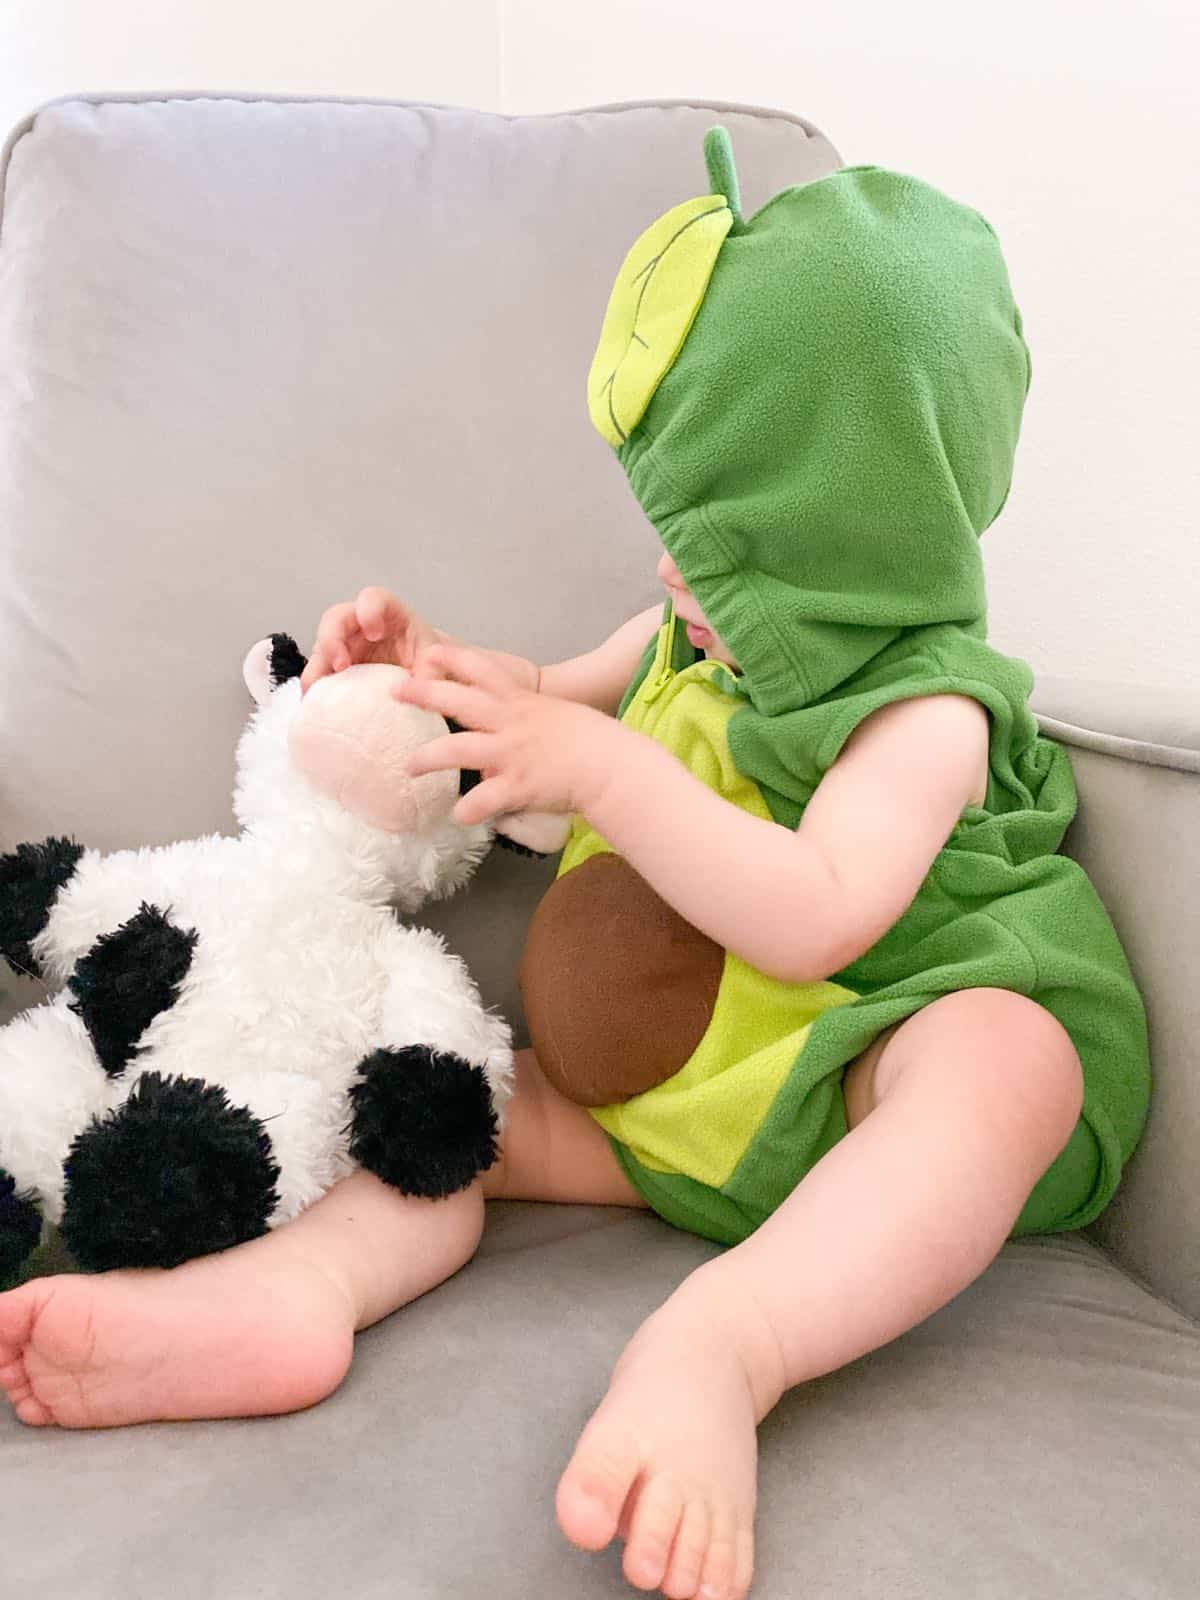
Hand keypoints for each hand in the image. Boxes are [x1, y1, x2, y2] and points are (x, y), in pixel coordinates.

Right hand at [301, 587, 442, 693]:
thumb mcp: (434, 660)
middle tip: (341, 665)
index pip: (372, 599)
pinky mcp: (335, 665)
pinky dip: (315, 687)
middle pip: (335, 618)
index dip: (369, 611)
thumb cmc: (426, 657)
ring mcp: (344, 643)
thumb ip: (430, 671)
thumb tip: (420, 689)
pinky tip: (316, 704)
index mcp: (388, 611)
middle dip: (333, 639)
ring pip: (320, 646)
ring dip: (317, 667)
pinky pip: (319, 672)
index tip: (374, 633)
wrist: (421, 673)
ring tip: (318, 691)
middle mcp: (359, 622)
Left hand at [393, 644, 621, 824]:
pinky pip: (484, 799)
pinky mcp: (518, 785)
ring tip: (409, 766)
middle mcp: (510, 723)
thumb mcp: (552, 714)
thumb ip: (521, 717)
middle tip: (395, 690)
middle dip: (423, 694)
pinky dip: (468, 809)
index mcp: (519, 702)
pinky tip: (457, 816)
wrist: (612, 764)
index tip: (426, 654)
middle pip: (458, 701)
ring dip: (428, 757)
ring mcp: (511, 754)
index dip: (451, 659)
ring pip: (458, 750)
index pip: (481, 670)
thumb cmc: (588, 740)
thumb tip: (499, 725)